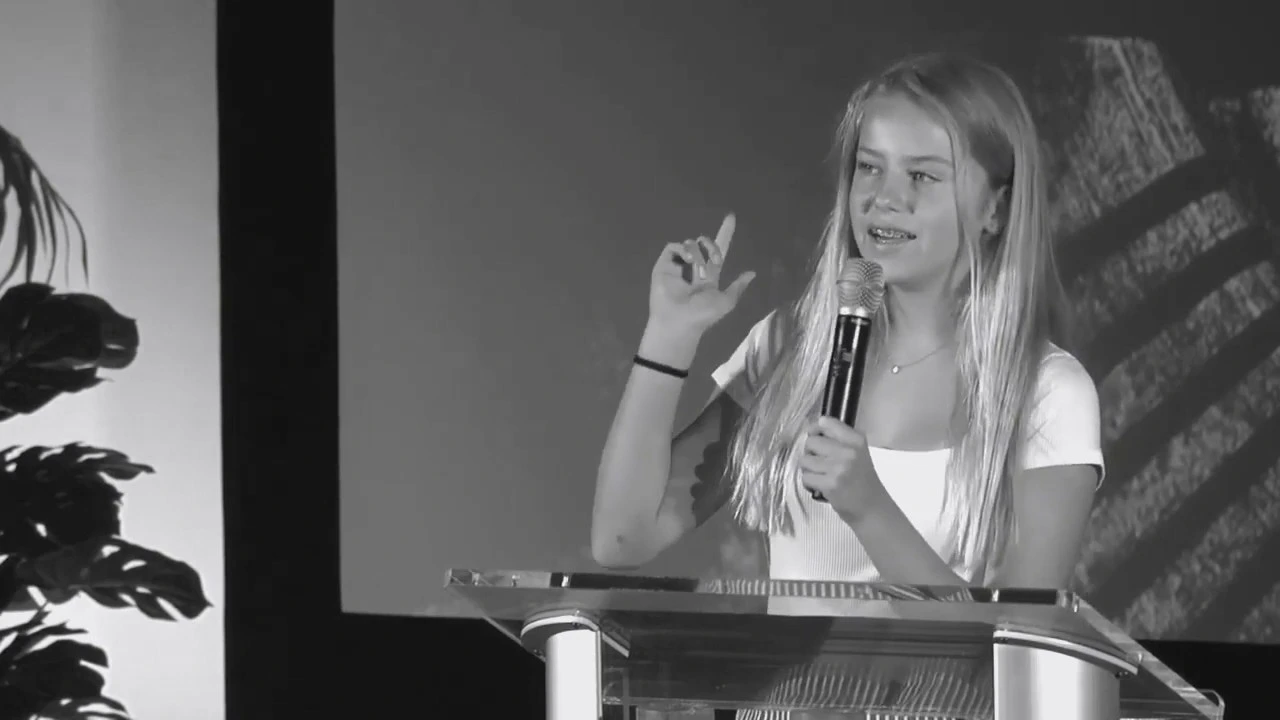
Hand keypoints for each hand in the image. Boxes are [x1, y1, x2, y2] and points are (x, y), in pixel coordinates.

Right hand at [649, 213, 754, 335]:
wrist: (679, 322)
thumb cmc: (702, 316)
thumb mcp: (726, 302)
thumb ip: (738, 287)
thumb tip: (752, 273)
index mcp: (710, 275)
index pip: (719, 250)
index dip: (725, 233)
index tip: (731, 216)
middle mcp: (694, 267)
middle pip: (705, 243)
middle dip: (712, 246)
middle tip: (714, 261)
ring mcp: (678, 266)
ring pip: (691, 244)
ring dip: (698, 254)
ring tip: (696, 272)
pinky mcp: (664, 265)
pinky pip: (673, 247)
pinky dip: (682, 249)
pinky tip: (687, 260)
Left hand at [800, 416, 884, 519]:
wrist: (872, 508)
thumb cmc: (863, 481)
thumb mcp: (858, 454)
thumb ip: (839, 440)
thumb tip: (811, 431)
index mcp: (856, 440)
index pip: (826, 423)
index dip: (814, 429)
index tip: (814, 437)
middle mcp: (848, 451)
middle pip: (811, 441)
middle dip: (810, 453)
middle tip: (818, 463)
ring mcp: (839, 468)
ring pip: (805, 460)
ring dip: (808, 469)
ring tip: (820, 476)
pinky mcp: (830, 484)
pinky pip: (805, 477)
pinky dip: (808, 483)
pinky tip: (819, 486)